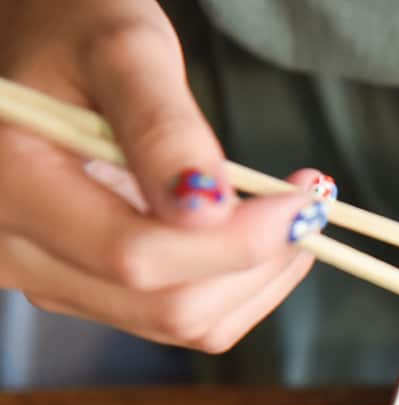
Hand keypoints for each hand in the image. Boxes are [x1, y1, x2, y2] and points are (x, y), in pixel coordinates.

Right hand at [0, 0, 328, 352]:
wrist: (50, 45)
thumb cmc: (80, 30)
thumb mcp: (124, 52)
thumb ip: (161, 126)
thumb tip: (207, 211)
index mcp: (11, 186)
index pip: (137, 255)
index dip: (237, 242)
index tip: (302, 200)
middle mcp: (16, 252)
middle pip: (167, 303)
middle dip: (258, 261)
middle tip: (310, 204)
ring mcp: (51, 280)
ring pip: (183, 322)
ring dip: (259, 277)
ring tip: (291, 212)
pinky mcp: (89, 291)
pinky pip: (182, 319)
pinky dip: (240, 286)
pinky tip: (262, 234)